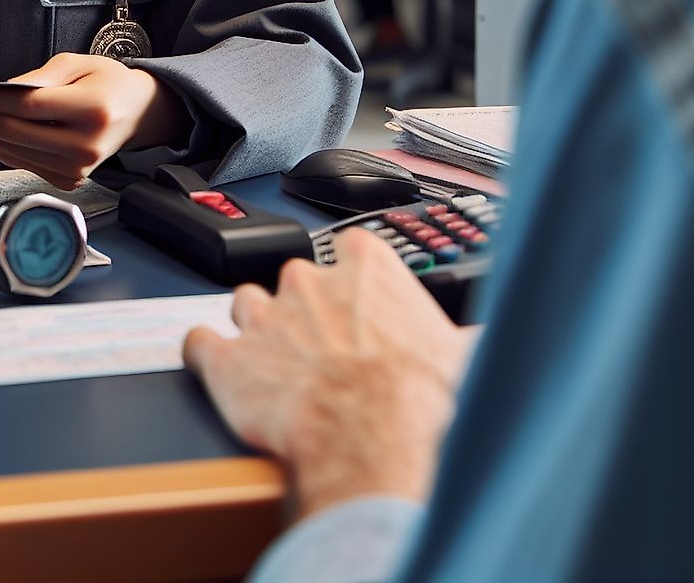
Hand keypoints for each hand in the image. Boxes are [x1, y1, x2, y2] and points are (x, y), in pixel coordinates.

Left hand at [0, 52, 189, 188]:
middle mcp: (86, 144)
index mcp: (93, 110)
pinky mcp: (68, 180)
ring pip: (12, 152)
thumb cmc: (107, 83)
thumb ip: (40, 76)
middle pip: (14, 133)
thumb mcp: (79, 63)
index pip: (29, 107)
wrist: (136, 114)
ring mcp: (77, 168)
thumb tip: (0, 90)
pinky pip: (21, 162)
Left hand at [182, 229, 468, 521]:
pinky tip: (217, 367)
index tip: (360, 301)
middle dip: (304, 311)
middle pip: (295, 279)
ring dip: (258, 332)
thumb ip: (468, 338)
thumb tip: (493, 341)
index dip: (354, 281)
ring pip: (246, 305)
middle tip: (325, 352)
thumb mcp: (464, 359)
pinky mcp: (226, 358)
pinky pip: (200, 343)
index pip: (351, 251)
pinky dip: (208, 355)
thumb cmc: (416, 402)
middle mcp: (307, 280)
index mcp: (364, 267)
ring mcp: (262, 316)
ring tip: (276, 366)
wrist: (370, 442)